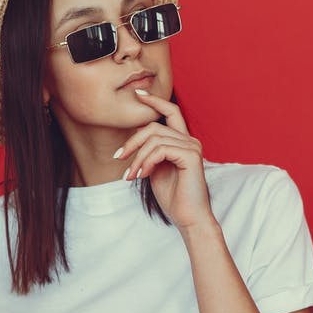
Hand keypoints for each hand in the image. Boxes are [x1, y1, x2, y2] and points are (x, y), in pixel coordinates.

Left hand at [117, 90, 215, 229]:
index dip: (155, 101)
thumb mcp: (156, 169)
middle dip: (132, 141)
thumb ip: (150, 152)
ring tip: (130, 175)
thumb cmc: (174, 197)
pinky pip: (160, 150)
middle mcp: (190, 141)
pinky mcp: (191, 156)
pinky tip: (142, 176)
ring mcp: (192, 147)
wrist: (189, 218)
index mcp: (183, 142)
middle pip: (154, 126)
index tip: (138, 94)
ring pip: (154, 139)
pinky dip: (146, 162)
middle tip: (119, 158)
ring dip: (137, 158)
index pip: (171, 112)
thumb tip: (137, 137)